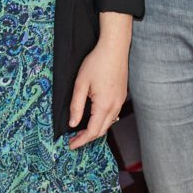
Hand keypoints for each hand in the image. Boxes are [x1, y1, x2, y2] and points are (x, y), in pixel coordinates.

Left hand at [67, 24, 131, 149]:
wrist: (114, 48)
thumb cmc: (97, 62)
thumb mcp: (80, 84)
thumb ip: (76, 106)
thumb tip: (73, 123)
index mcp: (104, 105)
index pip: (92, 131)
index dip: (81, 140)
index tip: (71, 145)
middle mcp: (115, 106)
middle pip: (102, 130)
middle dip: (87, 138)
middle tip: (74, 139)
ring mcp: (120, 101)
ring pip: (108, 123)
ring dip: (95, 130)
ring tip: (82, 130)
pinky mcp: (122, 95)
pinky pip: (113, 114)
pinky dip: (103, 121)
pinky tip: (94, 117)